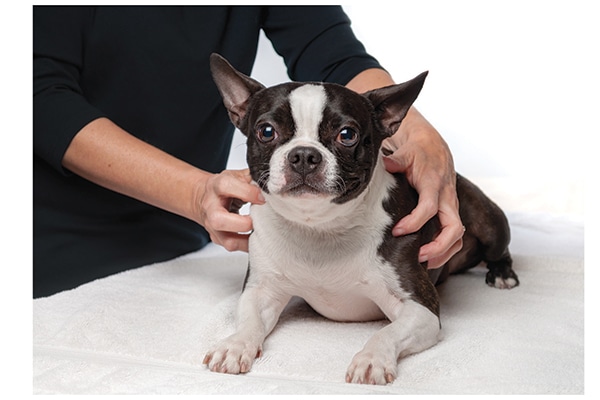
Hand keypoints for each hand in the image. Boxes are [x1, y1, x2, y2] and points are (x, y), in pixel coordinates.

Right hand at [197, 169, 264, 251]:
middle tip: (259, 219)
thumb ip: (253, 178)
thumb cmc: (224, 188)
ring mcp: (212, 225)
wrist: (204, 198)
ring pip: (228, 240)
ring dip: (249, 239)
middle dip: (244, 223)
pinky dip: (249, 245)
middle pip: (219, 219)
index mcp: (217, 186)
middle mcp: (211, 207)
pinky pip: (234, 246)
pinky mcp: (217, 238)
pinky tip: (258, 238)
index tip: (263, 198)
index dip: (248, 192)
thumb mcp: (237, 176)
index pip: (226, 186)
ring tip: (262, 231)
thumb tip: (275, 183)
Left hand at [383, 109, 463, 268]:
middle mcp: (447, 197)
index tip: (397, 231)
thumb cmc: (418, 151)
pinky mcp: (450, 211)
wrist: (433, 145)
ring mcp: (451, 205)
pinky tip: (428, 256)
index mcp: (434, 183)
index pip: (430, 208)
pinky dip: (445, 249)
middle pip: (454, 229)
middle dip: (437, 247)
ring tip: (422, 262)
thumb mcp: (405, 152)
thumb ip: (395, 160)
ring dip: (443, 253)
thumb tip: (386, 163)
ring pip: (458, 236)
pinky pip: (455, 235)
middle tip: (416, 256)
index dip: (414, 223)